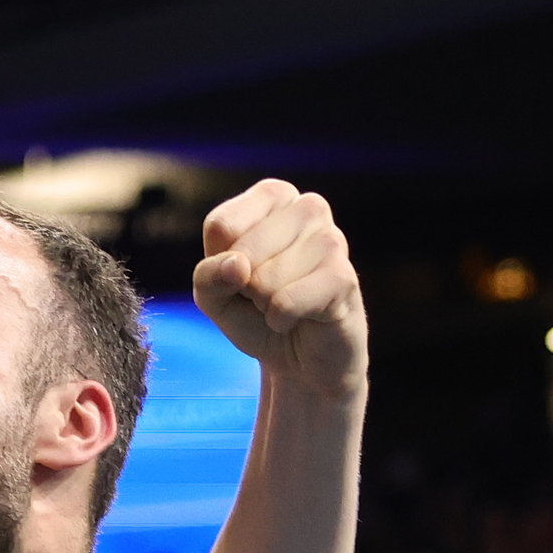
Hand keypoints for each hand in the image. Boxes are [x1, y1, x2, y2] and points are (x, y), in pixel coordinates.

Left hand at [190, 179, 367, 403]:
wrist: (300, 356)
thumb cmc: (255, 312)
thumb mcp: (214, 295)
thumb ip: (208, 276)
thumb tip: (238, 265)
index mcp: (274, 196)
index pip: (221, 225)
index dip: (219, 265)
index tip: (241, 273)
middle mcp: (308, 207)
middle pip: (242, 253)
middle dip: (244, 288)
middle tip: (266, 294)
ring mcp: (332, 239)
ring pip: (263, 280)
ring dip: (265, 305)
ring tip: (286, 303)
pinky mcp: (344, 277)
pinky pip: (285, 303)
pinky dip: (281, 320)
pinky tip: (300, 317)